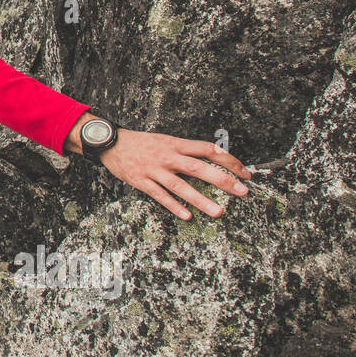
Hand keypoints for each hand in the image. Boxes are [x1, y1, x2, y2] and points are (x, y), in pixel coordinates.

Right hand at [68, 119, 251, 219]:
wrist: (110, 143)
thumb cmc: (141, 143)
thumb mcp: (166, 140)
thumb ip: (186, 150)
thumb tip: (213, 159)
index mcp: (176, 143)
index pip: (208, 149)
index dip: (229, 160)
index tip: (245, 172)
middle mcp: (167, 156)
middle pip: (199, 167)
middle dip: (223, 180)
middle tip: (242, 191)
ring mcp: (154, 169)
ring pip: (180, 186)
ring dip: (201, 199)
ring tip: (218, 212)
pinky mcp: (141, 181)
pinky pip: (160, 195)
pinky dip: (174, 206)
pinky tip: (187, 216)